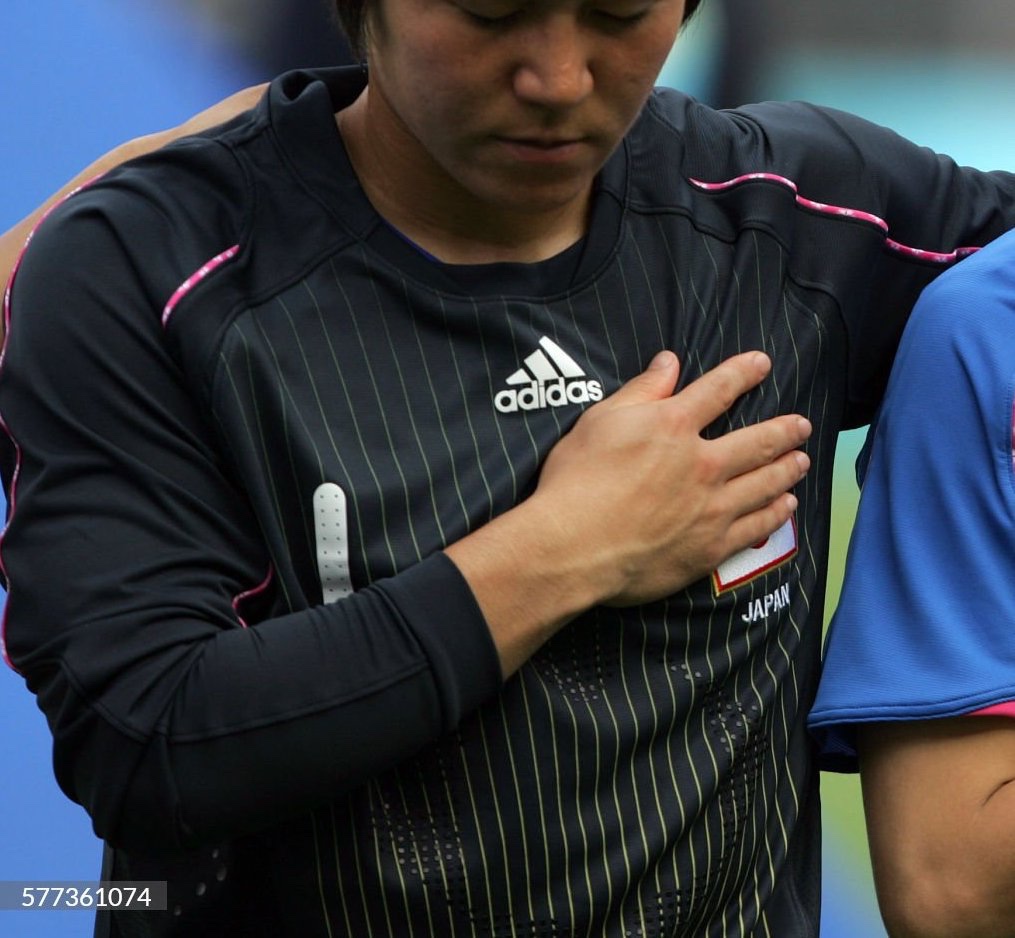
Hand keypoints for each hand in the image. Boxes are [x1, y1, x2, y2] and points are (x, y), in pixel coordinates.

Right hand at [446, 349, 810, 676]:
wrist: (572, 547)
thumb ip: (640, 391)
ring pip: (765, 483)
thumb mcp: (599, 422)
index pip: (719, 389)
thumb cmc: (576, 481)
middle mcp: (703, 463)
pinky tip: (786, 507)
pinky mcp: (710, 547)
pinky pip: (756, 527)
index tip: (762, 364)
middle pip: (757, 441)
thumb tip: (669, 361)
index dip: (743, 372)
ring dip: (787, 469)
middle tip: (802, 425)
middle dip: (784, 430)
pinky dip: (775, 514)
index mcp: (673, 426)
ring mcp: (712, 507)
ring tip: (802, 462)